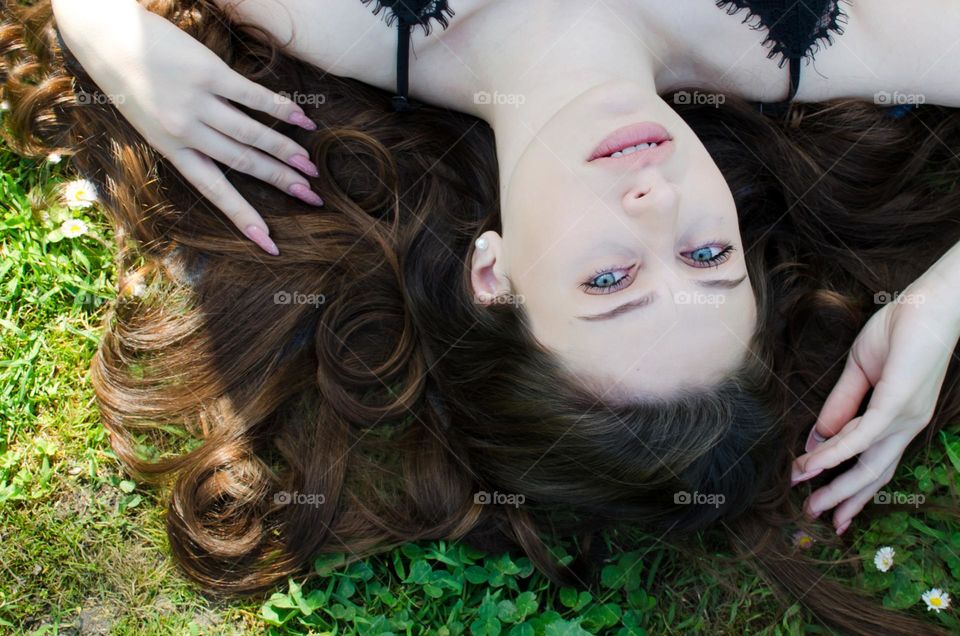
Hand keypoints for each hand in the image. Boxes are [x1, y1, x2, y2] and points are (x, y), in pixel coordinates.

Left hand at [53, 0, 323, 254]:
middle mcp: (186, 131)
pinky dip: (281, 109)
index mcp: (172, 150)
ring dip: (286, 151)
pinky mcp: (209, 73)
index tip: (268, 243)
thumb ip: (189, 140)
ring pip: (251, 134)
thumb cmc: (131, 82)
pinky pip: (253, 97)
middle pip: (244, 163)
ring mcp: (198, 102)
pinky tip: (303, 121)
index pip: (214, 191)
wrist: (107, 38)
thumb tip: (230, 154)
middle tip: (312, 197)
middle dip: (281, 182)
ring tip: (311, 165)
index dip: (244, 218)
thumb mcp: (153, 123)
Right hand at [791, 276, 959, 534]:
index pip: (874, 461)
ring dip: (837, 487)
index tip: (821, 500)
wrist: (929, 303)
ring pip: (869, 465)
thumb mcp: (860, 371)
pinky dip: (834, 453)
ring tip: (810, 504)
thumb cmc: (900, 329)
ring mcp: (904, 418)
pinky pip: (860, 437)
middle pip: (874, 474)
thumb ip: (841, 405)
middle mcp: (906, 425)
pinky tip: (812, 463)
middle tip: (813, 516)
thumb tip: (818, 437)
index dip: (848, 483)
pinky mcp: (895, 405)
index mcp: (900, 418)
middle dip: (843, 500)